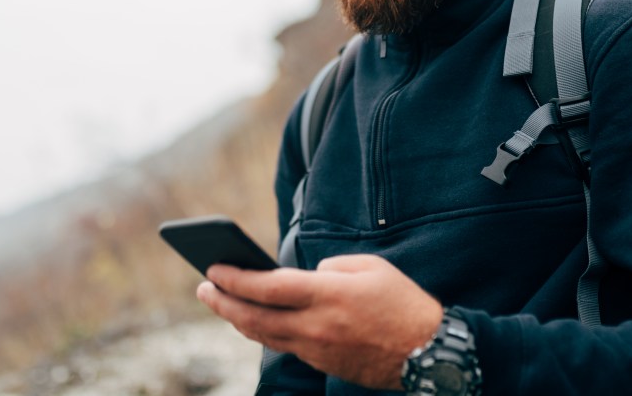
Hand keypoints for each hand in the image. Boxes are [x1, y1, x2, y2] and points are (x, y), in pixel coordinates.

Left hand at [196, 254, 443, 389]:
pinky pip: (284, 346)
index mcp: (328, 295)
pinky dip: (264, 332)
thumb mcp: (370, 267)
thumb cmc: (402, 302)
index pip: (267, 287)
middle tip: (202, 288)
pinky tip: (255, 320)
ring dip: (237, 319)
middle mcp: (316, 325)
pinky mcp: (322, 365)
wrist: (429, 353)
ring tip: (221, 303)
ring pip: (264, 336)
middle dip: (222, 302)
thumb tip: (305, 276)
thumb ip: (331, 267)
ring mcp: (317, 349)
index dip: (235, 278)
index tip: (212, 268)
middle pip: (254, 317)